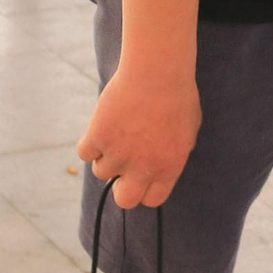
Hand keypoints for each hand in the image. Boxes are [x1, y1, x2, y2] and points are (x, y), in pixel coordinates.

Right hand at [78, 62, 201, 210]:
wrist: (157, 72)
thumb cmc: (177, 95)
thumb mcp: (188, 130)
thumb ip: (174, 153)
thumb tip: (161, 163)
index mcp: (168, 169)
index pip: (152, 199)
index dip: (144, 188)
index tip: (140, 175)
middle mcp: (142, 168)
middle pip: (124, 200)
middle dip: (121, 187)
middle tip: (121, 167)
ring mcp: (118, 154)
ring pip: (101, 171)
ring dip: (105, 156)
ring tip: (116, 130)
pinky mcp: (97, 137)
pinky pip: (85, 152)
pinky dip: (90, 141)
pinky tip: (102, 125)